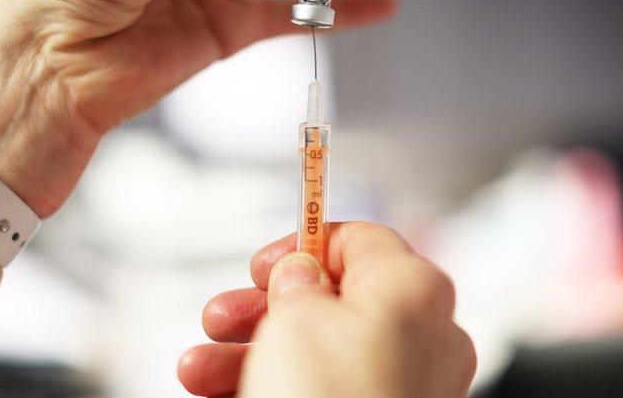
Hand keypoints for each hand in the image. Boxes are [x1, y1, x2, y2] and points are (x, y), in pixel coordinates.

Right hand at [178, 222, 475, 397]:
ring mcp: (410, 385)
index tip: (263, 265)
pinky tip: (221, 393)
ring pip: (321, 352)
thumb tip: (300, 274)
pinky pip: (327, 390)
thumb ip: (297, 281)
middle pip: (331, 302)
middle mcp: (424, 336)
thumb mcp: (295, 318)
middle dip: (261, 311)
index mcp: (412, 288)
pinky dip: (276, 385)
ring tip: (198, 369)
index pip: (359, 240)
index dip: (303, 245)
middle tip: (220, 318)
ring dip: (250, 354)